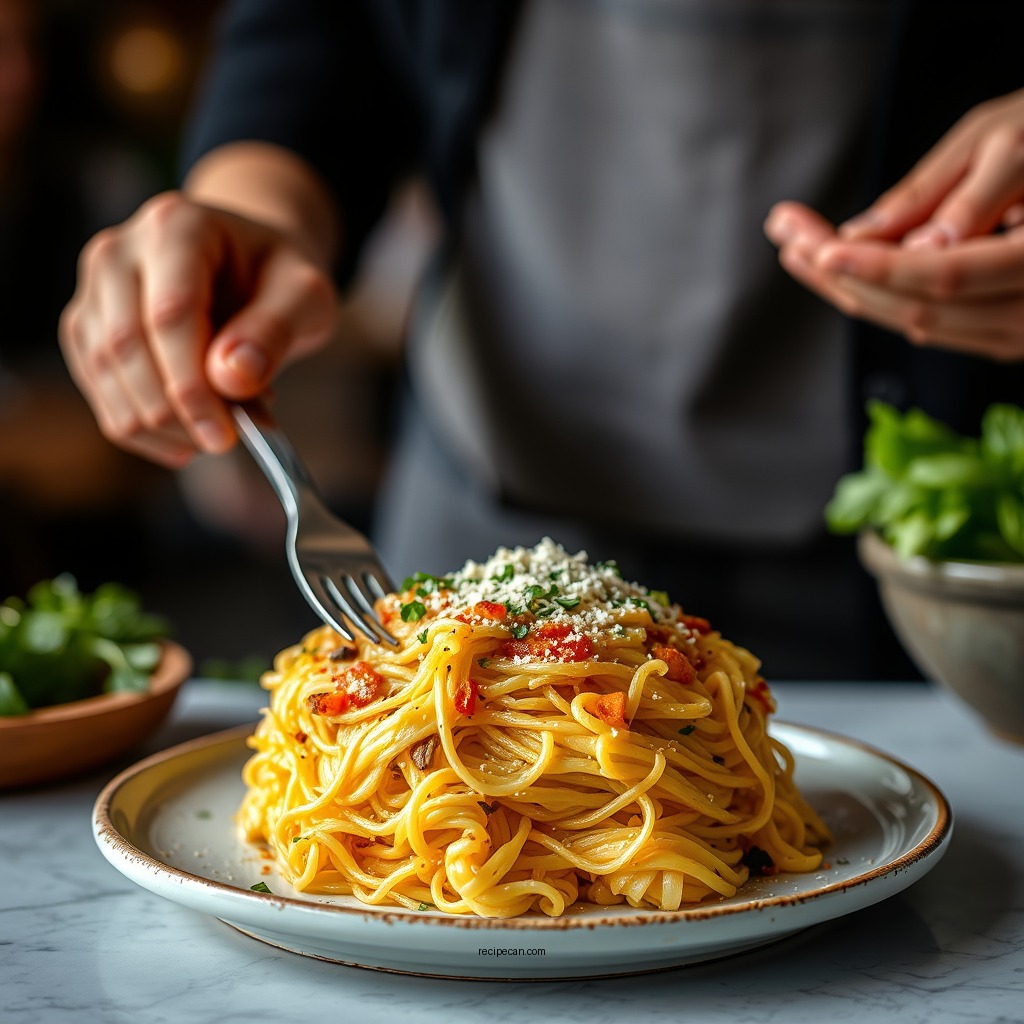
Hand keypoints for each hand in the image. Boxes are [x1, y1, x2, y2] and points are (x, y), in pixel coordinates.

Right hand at [59, 191, 335, 466]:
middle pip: (127, 346)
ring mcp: (95, 291)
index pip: (169, 314)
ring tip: (215, 432)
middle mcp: (119, 252)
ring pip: (104, 375)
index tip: (224, 434)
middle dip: (174, 412)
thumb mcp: (305, 296)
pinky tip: (187, 437)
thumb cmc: (280, 278)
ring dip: (158, 425)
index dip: (192, 385)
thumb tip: (230, 378)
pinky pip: (101, 394)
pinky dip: (142, 430)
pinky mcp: (88, 331)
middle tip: (223, 441)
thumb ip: (274, 331)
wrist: (253, 268)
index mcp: (177, 226)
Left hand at [764, 89, 1023, 361]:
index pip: (944, 276)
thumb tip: (885, 240)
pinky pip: (935, 324)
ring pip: (918, 323)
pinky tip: (841, 272)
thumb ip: (956, 195)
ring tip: (799, 248)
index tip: (814, 246)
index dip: (874, 266)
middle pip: (917, 307)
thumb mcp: (1010, 144)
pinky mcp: (1007, 336)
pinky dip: (882, 299)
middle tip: (787, 234)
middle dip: (841, 276)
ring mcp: (1020, 333)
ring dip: (849, 290)